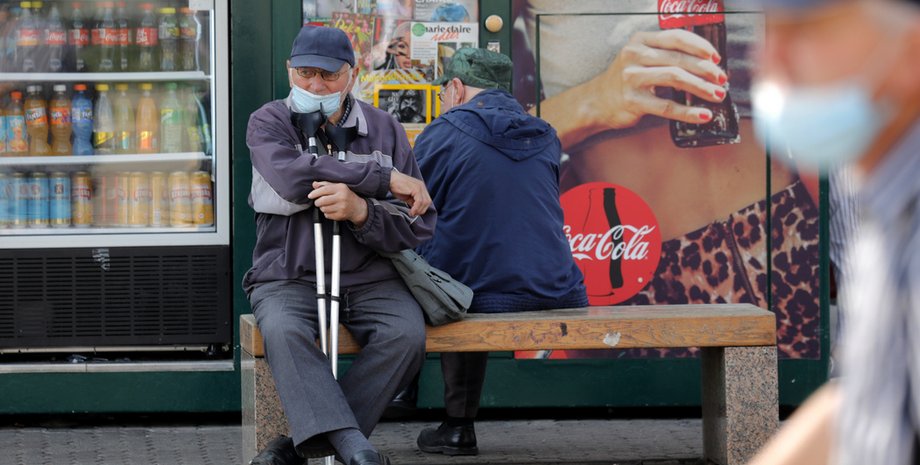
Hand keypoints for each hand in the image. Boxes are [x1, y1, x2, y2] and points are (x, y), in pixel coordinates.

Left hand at [308, 182, 368, 225]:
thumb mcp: (337, 187)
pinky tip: (331, 210)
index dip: (315, 193)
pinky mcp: (341, 215)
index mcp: (341, 188)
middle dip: (317, 202)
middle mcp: (342, 197)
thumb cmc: (345, 195)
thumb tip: (314, 184)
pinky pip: (327, 215)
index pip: (324, 190)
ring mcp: (342, 207)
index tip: (310, 195)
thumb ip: (325, 185)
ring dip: (322, 208)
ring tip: (327, 205)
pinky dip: (327, 213)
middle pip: (322, 201)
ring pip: (324, 209)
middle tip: (318, 202)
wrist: (357, 207)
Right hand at [388, 171, 430, 216]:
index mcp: (421, 187)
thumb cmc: (396, 187)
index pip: (427, 200)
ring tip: (411, 213)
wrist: (390, 180)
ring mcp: (420, 187)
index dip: (422, 208)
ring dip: (418, 210)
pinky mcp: (416, 189)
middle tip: (413, 214)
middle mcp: (422, 186)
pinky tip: (411, 211)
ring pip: (425, 202)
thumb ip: (413, 201)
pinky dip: (416, 208)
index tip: (415, 213)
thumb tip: (416, 209)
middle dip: (421, 210)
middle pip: (428, 202)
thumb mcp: (407, 195)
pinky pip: (419, 201)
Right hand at [598, 29, 728, 128]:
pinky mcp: (632, 101)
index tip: (717, 58)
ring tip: (717, 95)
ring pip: (676, 78)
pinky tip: (703, 115)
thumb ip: (666, 54)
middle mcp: (634, 55)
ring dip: (701, 88)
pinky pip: (667, 106)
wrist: (596, 102)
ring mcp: (631, 78)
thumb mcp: (641, 58)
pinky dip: (688, 112)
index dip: (701, 46)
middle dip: (706, 70)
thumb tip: (706, 64)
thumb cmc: (626, 80)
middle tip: (721, 79)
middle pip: (679, 59)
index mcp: (640, 40)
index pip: (676, 37)